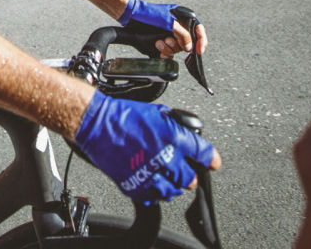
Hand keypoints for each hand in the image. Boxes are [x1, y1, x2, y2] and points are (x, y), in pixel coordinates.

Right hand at [74, 91, 220, 202]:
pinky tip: (151, 184)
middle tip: (185, 173)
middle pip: (190, 179)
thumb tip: (185, 133)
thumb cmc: (123, 115)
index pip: (204, 153)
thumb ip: (174, 125)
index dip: (211, 159)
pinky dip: (154, 194)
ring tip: (168, 181)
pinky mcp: (134, 185)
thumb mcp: (156, 112)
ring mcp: (150, 174)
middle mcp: (165, 158)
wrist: (97, 124)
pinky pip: (151, 198)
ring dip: (173, 187)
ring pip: (172, 191)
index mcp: (173, 137)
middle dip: (189, 176)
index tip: (213, 163)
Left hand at [118, 0, 208, 55]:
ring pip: (177, 48)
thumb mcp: (169, 23)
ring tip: (159, 43)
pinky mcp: (162, 41)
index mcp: (182, 17)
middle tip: (168, 41)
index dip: (201, 40)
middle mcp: (177, 26)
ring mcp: (169, 34)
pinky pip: (169, 52)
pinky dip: (165, 53)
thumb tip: (190, 47)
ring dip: (169, 48)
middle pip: (187, 42)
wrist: (131, 16)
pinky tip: (159, 50)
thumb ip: (182, 34)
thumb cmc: (148, 14)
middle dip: (177, 45)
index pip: (198, 29)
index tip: (198, 50)